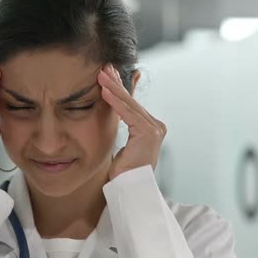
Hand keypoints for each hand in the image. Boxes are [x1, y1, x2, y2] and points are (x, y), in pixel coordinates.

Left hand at [98, 64, 166, 179]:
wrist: (128, 189)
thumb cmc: (123, 171)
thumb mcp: (120, 142)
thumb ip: (120, 125)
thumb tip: (115, 109)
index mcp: (150, 127)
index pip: (131, 104)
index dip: (119, 88)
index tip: (107, 75)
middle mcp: (156, 126)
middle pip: (131, 101)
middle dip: (116, 83)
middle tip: (104, 68)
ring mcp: (154, 130)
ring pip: (129, 105)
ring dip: (114, 88)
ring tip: (101, 75)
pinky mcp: (148, 133)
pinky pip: (128, 114)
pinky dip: (115, 102)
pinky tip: (105, 92)